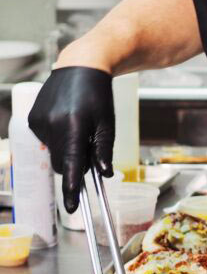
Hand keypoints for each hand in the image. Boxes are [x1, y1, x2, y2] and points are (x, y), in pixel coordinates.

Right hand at [28, 67, 114, 212]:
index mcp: (73, 126)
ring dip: (66, 150)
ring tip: (79, 128)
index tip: (73, 207)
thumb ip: (104, 150)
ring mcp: (38, 122)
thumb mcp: (107, 123)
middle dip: (75, 164)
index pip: (72, 165)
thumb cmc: (98, 95)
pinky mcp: (31, 119)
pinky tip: (67, 121)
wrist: (80, 66)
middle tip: (89, 148)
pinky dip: (58, 139)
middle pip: (62, 162)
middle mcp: (51, 125)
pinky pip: (46, 141)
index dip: (73, 188)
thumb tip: (104, 175)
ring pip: (53, 153)